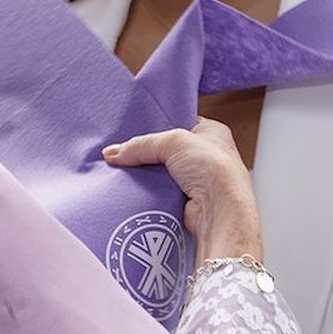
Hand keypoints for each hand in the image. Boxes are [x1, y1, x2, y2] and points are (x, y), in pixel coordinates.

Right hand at [103, 118, 262, 264]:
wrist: (220, 210)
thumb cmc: (213, 170)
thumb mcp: (173, 142)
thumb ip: (141, 144)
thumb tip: (113, 153)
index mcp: (213, 132)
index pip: (180, 123)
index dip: (158, 125)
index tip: (135, 130)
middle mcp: (207, 155)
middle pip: (167, 149)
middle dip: (148, 151)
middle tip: (125, 150)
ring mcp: (197, 178)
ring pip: (162, 171)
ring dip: (147, 173)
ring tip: (124, 167)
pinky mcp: (186, 199)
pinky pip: (160, 190)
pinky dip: (149, 190)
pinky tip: (134, 186)